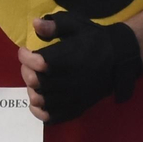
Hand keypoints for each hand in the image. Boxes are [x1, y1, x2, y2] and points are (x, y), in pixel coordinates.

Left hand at [18, 11, 142, 123]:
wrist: (118, 57)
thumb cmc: (94, 39)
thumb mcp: (76, 25)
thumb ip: (55, 25)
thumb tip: (35, 24)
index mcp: (71, 58)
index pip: (39, 62)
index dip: (25, 56)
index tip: (24, 50)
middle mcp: (72, 80)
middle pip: (38, 82)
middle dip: (26, 72)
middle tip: (28, 65)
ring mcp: (75, 96)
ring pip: (43, 100)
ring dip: (32, 90)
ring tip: (34, 81)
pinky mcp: (78, 107)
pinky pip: (54, 116)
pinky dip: (41, 112)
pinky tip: (37, 103)